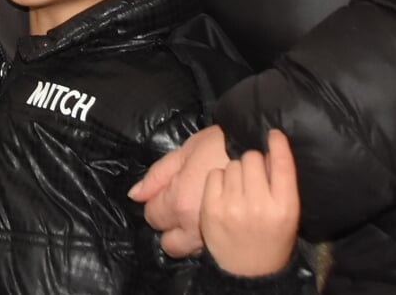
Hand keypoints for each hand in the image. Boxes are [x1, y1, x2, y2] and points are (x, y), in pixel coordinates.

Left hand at [130, 123, 230, 257]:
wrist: (260, 149)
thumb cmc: (221, 144)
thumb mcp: (186, 151)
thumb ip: (157, 175)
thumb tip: (135, 195)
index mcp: (179, 200)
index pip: (152, 216)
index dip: (157, 204)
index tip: (168, 194)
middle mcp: (194, 224)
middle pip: (169, 243)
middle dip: (170, 228)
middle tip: (181, 209)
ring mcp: (215, 235)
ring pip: (189, 251)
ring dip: (189, 236)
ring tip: (198, 216)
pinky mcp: (233, 238)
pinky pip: (210, 249)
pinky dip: (208, 239)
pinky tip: (213, 221)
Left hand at [199, 130, 299, 277]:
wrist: (249, 271)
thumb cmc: (271, 237)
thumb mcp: (287, 212)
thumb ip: (281, 181)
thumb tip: (271, 145)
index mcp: (284, 206)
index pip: (283, 164)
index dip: (279, 144)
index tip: (274, 134)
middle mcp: (259, 205)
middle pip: (252, 158)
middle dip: (252, 163)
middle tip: (252, 179)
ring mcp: (233, 206)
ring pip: (232, 165)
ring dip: (235, 171)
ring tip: (239, 189)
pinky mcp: (211, 209)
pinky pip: (214, 175)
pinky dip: (218, 180)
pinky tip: (224, 193)